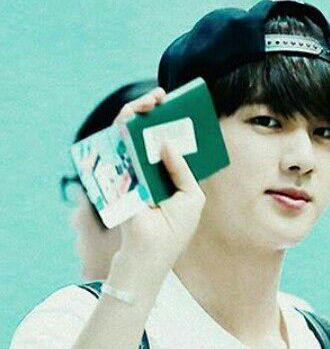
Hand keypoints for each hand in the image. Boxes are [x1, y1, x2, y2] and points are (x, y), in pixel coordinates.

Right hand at [113, 87, 205, 275]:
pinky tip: (134, 115)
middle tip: (161, 97)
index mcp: (171, 176)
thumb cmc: (174, 228)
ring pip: (133, 135)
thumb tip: (166, 143)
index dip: (175, 126)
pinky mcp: (118, 173)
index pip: (172, 144)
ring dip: (139, 113)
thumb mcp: (191, 197)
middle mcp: (151, 170)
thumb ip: (182, 169)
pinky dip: (124, 127)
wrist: (150, 251)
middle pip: (152, 135)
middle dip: (156, 113)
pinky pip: (119, 144)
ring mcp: (134, 170)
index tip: (182, 107)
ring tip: (150, 101)